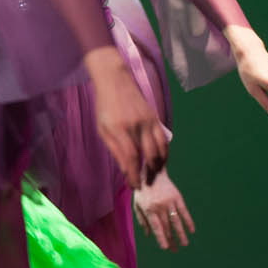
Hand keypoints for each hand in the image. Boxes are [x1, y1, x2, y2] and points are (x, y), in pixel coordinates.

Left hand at [85, 46, 168, 189]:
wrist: (116, 81)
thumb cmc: (105, 107)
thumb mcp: (103, 128)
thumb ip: (114, 149)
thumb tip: (125, 168)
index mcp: (118, 129)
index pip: (130, 157)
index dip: (134, 174)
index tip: (135, 185)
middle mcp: (136, 126)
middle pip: (148, 155)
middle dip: (149, 173)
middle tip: (146, 183)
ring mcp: (148, 121)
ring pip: (160, 148)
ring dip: (159, 164)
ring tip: (155, 174)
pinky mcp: (155, 118)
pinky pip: (164, 139)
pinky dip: (165, 152)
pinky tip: (161, 160)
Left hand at [133, 170, 193, 250]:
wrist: (151, 174)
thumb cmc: (142, 192)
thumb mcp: (137, 205)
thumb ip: (142, 220)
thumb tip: (148, 235)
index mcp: (148, 209)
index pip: (156, 226)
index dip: (161, 237)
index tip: (165, 247)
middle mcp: (159, 207)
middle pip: (167, 226)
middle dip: (171, 239)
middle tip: (175, 250)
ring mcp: (169, 202)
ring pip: (176, 221)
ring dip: (181, 233)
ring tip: (185, 243)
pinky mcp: (178, 198)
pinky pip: (184, 211)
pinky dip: (188, 221)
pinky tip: (192, 230)